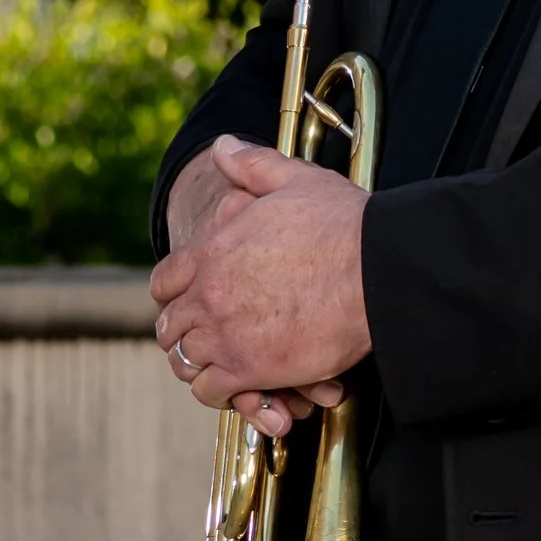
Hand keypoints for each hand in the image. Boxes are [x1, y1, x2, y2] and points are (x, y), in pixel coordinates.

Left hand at [150, 136, 369, 438]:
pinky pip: (212, 391)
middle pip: (170, 328)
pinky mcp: (250, 370)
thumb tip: (221, 146)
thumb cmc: (343, 225)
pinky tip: (239, 389)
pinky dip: (220, 394)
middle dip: (184, 334)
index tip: (190, 302)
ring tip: (221, 368)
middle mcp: (207, 295)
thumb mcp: (295, 180)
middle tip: (206, 340)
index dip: (174, 295)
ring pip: (186, 362)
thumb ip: (251, 164)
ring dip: (200, 366)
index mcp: (210, 252)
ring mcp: (224, 335)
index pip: (164, 282)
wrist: (376, 271)